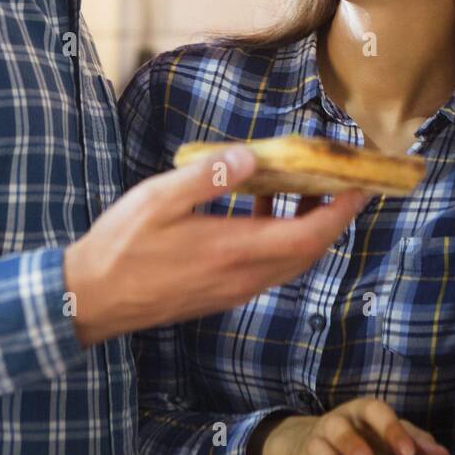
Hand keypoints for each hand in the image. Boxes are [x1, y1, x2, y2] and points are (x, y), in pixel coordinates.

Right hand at [62, 146, 367, 345]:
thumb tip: (252, 156)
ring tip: (304, 187)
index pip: (309, 236)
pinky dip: (279, 238)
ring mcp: (233, 289)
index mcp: (234, 251)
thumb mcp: (161, 199)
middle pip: (308, 251)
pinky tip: (259, 208)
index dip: (342, 212)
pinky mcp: (220, 294)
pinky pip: (267, 266)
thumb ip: (210, 176)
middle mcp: (242, 277)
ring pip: (289, 261)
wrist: (92, 298)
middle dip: (334, 218)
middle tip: (344, 182)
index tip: (362, 186)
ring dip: (306, 228)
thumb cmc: (122, 246)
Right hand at [258, 398, 449, 454]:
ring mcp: (314, 447)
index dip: (390, 429)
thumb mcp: (386, 434)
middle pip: (338, 427)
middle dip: (352, 444)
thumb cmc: (362, 438)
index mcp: (359, 413)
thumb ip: (414, 441)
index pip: (374, 411)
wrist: (310, 442)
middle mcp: (333, 425)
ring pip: (319, 451)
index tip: (407, 451)